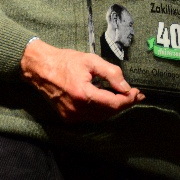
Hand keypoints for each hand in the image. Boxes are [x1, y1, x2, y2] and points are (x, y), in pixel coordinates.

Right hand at [20, 39, 143, 121]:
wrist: (41, 68)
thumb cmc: (66, 61)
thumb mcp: (90, 61)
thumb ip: (110, 73)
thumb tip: (126, 87)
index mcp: (83, 94)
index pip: (113, 104)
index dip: (128, 100)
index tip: (138, 93)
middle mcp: (77, 110)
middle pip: (108, 113)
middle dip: (123, 104)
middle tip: (134, 94)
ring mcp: (72, 116)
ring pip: (100, 117)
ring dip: (113, 108)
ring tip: (123, 96)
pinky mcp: (68, 118)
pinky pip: (89, 116)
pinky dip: (100, 110)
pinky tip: (105, 99)